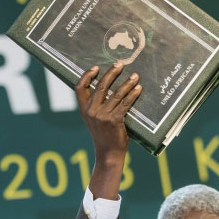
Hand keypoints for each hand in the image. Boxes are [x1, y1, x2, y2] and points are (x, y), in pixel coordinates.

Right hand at [75, 62, 141, 199]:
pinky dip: (133, 95)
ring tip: (135, 76)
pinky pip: (125, 103)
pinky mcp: (114, 120)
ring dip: (127, 83)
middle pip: (101, 86)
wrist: (108, 154)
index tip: (96, 67)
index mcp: (84, 110)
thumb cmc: (104, 135)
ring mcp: (102, 116)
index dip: (87, 76)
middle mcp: (91, 111)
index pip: (79, 88)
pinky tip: (138, 89)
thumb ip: (96, 106)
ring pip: (116, 94)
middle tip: (120, 64)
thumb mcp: (94, 120)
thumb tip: (108, 87)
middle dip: (111, 73)